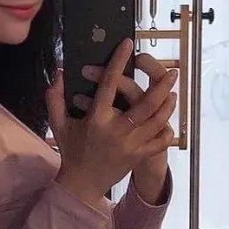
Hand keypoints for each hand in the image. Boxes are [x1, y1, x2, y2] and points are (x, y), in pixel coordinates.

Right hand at [45, 40, 175, 207]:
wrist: (82, 185)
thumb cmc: (71, 150)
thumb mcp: (58, 124)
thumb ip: (55, 98)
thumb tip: (59, 72)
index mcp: (96, 119)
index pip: (110, 84)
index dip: (119, 62)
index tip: (128, 44)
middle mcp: (116, 131)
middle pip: (145, 104)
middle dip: (161, 86)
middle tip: (172, 71)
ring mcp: (130, 145)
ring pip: (157, 121)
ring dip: (168, 105)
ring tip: (173, 93)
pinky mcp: (139, 157)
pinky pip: (160, 142)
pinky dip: (167, 130)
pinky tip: (169, 120)